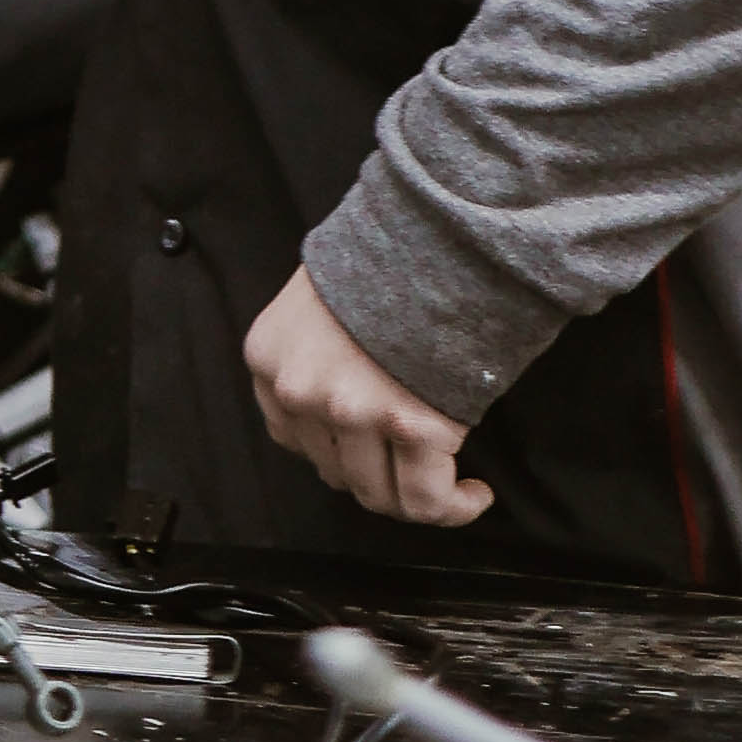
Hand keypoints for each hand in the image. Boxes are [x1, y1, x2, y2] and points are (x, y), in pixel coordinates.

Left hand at [243, 265, 491, 527]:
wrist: (437, 234)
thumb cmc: (388, 259)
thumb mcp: (320, 300)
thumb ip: (314, 355)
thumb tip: (343, 405)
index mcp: (268, 359)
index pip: (293, 439)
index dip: (338, 451)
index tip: (371, 449)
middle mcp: (299, 391)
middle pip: (336, 471)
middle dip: (378, 474)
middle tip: (413, 465)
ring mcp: (351, 412)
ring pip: (381, 495)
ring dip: (418, 497)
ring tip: (450, 483)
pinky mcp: (410, 426)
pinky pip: (428, 500)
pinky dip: (454, 507)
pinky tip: (473, 492)